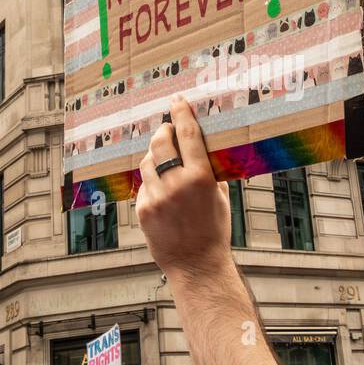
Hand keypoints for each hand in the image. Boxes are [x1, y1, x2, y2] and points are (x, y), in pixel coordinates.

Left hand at [136, 96, 234, 283]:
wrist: (196, 264)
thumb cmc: (214, 230)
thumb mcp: (221, 197)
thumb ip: (212, 170)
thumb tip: (206, 145)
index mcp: (200, 177)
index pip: (187, 134)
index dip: (181, 113)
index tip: (178, 100)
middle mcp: (175, 184)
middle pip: (160, 142)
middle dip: (163, 131)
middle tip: (167, 129)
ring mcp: (155, 197)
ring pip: (147, 162)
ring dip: (155, 156)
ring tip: (165, 162)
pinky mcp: (142, 209)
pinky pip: (143, 184)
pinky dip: (152, 182)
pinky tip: (162, 192)